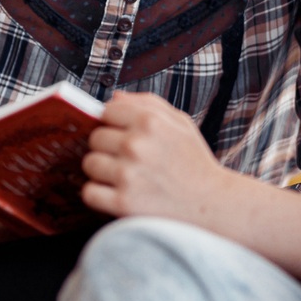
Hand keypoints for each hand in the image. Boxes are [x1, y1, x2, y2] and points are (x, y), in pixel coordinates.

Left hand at [81, 91, 239, 223]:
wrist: (212, 203)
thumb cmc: (195, 163)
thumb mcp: (181, 123)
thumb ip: (148, 104)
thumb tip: (114, 97)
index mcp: (150, 122)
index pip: (106, 112)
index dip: (112, 123)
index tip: (121, 134)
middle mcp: (136, 145)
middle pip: (94, 138)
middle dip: (107, 147)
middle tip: (125, 158)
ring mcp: (128, 175)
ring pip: (89, 164)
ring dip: (101, 171)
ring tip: (122, 176)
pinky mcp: (123, 203)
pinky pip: (89, 193)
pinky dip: (98, 194)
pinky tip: (114, 193)